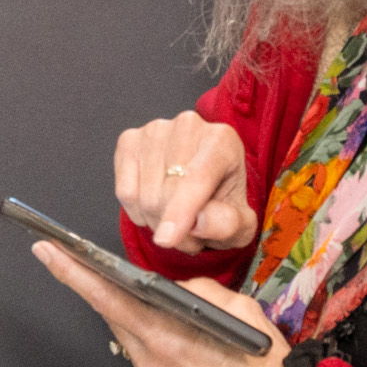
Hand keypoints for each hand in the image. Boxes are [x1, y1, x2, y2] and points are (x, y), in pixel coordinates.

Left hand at [36, 242, 291, 366]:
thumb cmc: (261, 360)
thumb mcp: (235, 306)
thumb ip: (195, 290)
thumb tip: (171, 289)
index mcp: (166, 335)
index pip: (106, 298)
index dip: (72, 274)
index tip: (47, 252)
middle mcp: (150, 361)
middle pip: (114, 316)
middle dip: (105, 290)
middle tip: (90, 264)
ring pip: (129, 337)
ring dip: (133, 316)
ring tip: (148, 300)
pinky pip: (143, 357)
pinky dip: (151, 339)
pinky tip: (171, 333)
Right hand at [115, 111, 253, 252]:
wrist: (206, 187)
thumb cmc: (224, 203)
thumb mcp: (241, 224)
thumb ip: (228, 224)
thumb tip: (200, 222)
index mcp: (222, 140)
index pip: (197, 178)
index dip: (181, 212)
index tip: (167, 239)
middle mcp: (188, 127)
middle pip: (167, 193)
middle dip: (175, 228)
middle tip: (191, 236)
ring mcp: (155, 131)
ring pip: (144, 196)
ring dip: (157, 223)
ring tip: (177, 222)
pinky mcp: (129, 141)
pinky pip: (125, 191)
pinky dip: (137, 212)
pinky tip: (155, 209)